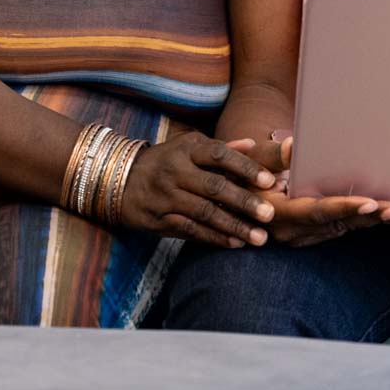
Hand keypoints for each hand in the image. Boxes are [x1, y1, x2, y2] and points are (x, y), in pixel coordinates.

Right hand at [116, 132, 278, 248]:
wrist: (119, 180)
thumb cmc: (165, 161)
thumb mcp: (188, 148)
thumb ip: (222, 149)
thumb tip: (254, 145)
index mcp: (187, 150)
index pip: (219, 155)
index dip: (245, 167)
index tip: (269, 181)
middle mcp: (176, 171)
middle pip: (214, 187)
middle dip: (244, 202)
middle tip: (270, 214)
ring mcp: (166, 197)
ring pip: (205, 213)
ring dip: (234, 226)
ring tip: (260, 238)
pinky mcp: (160, 220)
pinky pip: (191, 231)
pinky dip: (214, 238)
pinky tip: (235, 244)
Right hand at [229, 135, 389, 247]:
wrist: (227, 203)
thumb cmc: (238, 178)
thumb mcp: (249, 164)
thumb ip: (273, 156)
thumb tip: (295, 144)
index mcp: (279, 212)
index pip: (318, 211)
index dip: (345, 207)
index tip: (370, 203)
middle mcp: (292, 229)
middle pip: (337, 223)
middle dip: (369, 217)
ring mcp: (301, 234)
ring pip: (343, 228)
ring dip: (372, 221)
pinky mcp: (309, 231)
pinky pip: (341, 228)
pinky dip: (364, 221)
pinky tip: (388, 215)